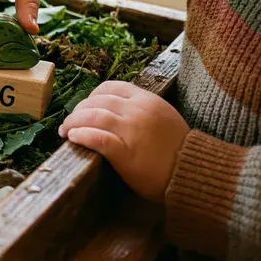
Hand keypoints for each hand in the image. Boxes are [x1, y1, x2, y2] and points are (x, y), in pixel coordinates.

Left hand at [58, 81, 188, 201]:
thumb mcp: (163, 117)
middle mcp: (138, 111)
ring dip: (73, 123)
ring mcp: (131, 130)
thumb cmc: (179, 150)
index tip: (85, 107)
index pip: (110, 87)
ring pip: (92, 117)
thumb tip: (113, 109)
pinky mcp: (125, 152)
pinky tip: (73, 138)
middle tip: (71, 122)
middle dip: (79, 111)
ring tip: (66, 131)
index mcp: (147, 99)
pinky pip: (96, 138)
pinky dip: (81, 135)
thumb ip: (142, 109)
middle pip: (97, 102)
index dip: (92, 96)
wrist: (193, 174)